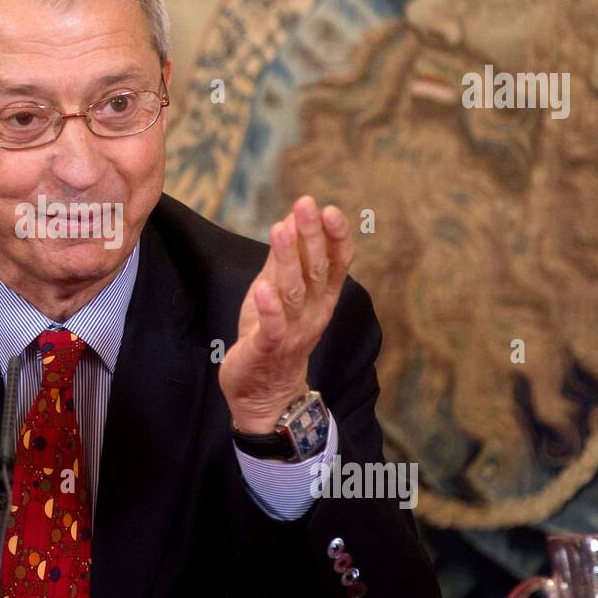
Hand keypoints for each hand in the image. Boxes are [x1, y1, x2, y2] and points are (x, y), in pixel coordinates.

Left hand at [219, 196, 353, 433]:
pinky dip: (269, 309)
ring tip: (281, 229)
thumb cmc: (273, 334)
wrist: (265, 393)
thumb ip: (285, 258)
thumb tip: (291, 217)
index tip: (328, 209)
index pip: (335, 263)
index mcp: (320, 297)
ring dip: (288, 259)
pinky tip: (262, 288)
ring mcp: (292, 332)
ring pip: (294, 292)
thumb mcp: (279, 290)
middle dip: (312, 236)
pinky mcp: (269, 349)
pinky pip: (273, 328)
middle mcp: (313, 313)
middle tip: (306, 204)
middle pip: (315, 270)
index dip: (335, 237)